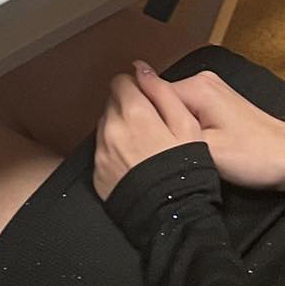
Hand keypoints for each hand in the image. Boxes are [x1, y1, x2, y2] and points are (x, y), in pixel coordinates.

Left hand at [93, 68, 198, 199]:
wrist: (172, 217)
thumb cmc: (184, 170)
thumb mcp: (187, 125)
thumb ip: (162, 92)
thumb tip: (141, 68)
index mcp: (134, 112)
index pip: (121, 81)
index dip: (136, 87)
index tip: (147, 100)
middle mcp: (112, 128)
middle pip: (112, 102)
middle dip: (127, 106)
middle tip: (149, 125)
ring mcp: (102, 152)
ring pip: (105, 125)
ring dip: (119, 128)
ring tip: (142, 146)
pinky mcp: (97, 173)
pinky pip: (101, 150)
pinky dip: (113, 150)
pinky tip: (133, 163)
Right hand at [141, 66, 284, 189]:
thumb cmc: (252, 156)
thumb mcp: (205, 149)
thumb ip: (171, 128)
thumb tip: (141, 116)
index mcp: (196, 87)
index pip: (149, 94)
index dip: (140, 118)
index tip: (135, 141)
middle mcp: (202, 81)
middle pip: (161, 100)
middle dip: (156, 124)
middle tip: (156, 151)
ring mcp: (210, 89)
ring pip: (173, 107)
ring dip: (170, 127)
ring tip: (172, 150)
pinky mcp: (216, 102)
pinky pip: (187, 111)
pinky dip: (183, 127)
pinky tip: (187, 146)